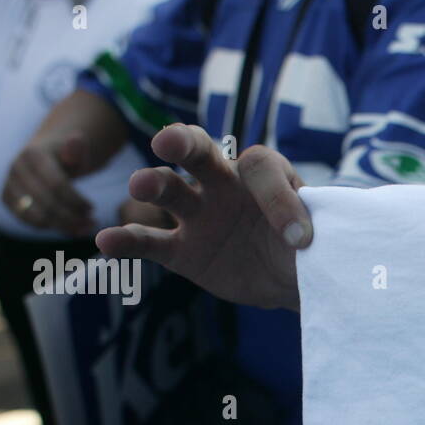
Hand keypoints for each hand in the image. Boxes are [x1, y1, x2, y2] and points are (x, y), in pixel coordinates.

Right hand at [1, 130, 94, 235]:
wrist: (43, 158)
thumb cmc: (66, 157)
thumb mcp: (76, 151)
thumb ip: (76, 149)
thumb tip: (76, 140)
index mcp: (33, 155)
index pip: (56, 185)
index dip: (76, 200)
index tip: (92, 208)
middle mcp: (15, 168)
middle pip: (46, 203)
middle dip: (72, 216)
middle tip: (92, 222)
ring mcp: (8, 183)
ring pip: (36, 216)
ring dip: (63, 226)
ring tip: (84, 227)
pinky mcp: (6, 199)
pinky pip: (27, 220)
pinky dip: (50, 227)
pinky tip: (71, 228)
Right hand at [95, 124, 310, 310]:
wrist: (295, 281)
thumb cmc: (308, 244)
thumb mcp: (318, 229)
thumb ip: (305, 223)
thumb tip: (296, 236)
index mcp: (258, 172)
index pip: (258, 165)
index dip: (277, 196)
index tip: (300, 236)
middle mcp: (222, 184)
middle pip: (197, 152)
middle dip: (181, 142)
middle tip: (169, 142)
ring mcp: (198, 215)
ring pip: (169, 190)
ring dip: (153, 183)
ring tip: (141, 186)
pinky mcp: (182, 251)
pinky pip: (150, 242)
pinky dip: (127, 240)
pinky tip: (106, 241)